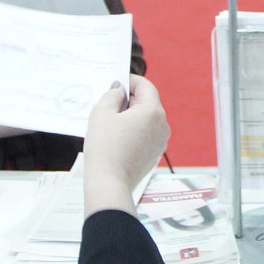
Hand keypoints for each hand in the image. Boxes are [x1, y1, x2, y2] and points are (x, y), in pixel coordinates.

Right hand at [82, 76, 168, 216]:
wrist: (109, 182)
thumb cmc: (104, 147)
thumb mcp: (101, 113)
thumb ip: (112, 95)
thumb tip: (119, 90)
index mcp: (152, 111)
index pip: (145, 86)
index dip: (130, 81)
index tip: (116, 82)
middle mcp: (162, 125)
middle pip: (147, 102)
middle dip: (129, 100)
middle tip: (109, 102)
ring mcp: (161, 141)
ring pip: (146, 119)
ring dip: (131, 116)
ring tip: (111, 122)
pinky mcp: (155, 154)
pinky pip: (146, 134)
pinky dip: (134, 131)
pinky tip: (117, 138)